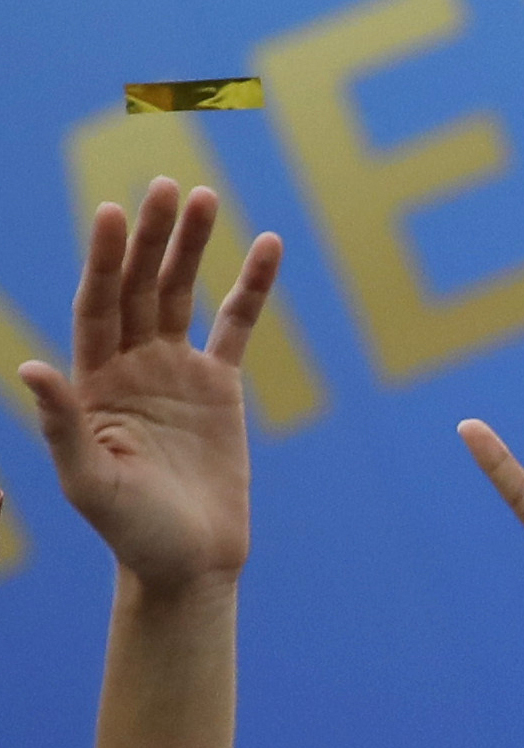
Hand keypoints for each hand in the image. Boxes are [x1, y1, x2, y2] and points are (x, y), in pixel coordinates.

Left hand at [16, 179, 275, 592]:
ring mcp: (175, 372)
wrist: (188, 561)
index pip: (97, 305)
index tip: (112, 214)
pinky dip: (252, 286)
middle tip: (165, 186)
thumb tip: (31, 368)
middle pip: (140, 286)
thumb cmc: (131, 530)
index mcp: (93, 381)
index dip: (103, 260)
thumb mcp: (89, 481)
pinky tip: (267, 246)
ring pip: (181, 293)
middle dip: (152, 237)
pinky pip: (237, 325)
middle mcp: (130, 365)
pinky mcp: (220, 388)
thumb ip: (61, 424)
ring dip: (191, 246)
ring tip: (203, 196)